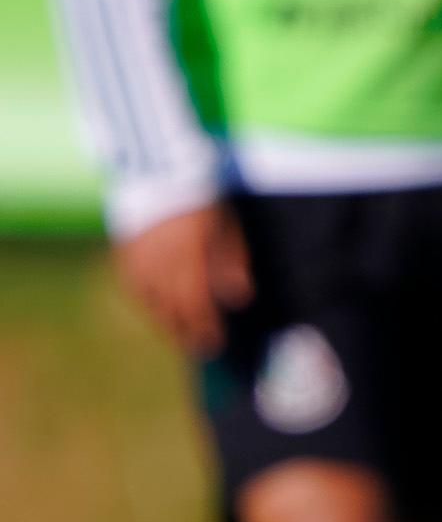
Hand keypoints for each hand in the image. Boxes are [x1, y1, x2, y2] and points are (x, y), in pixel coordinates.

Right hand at [115, 202, 250, 357]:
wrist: (160, 173)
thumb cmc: (203, 200)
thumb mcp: (226, 226)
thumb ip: (232, 261)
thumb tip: (240, 298)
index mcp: (187, 255)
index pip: (195, 304)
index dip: (204, 327)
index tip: (215, 344)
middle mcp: (158, 262)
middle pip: (171, 309)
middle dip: (186, 331)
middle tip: (200, 347)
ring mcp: (136, 261)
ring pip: (150, 304)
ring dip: (167, 322)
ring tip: (182, 334)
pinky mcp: (122, 257)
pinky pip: (135, 291)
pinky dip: (149, 305)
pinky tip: (160, 312)